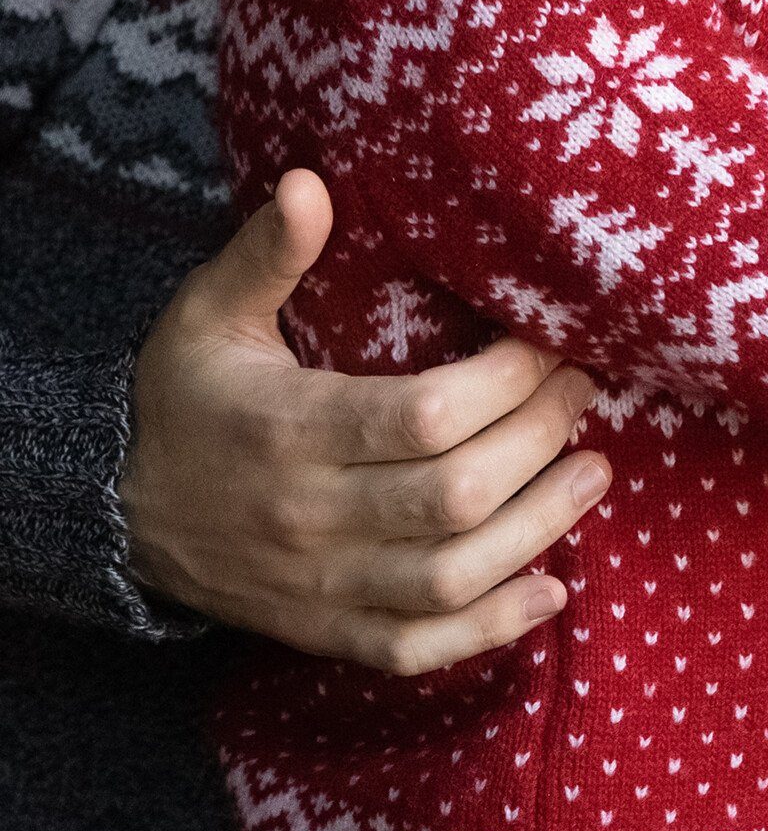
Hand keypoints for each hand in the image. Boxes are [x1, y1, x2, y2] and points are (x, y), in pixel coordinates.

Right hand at [120, 168, 612, 674]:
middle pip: (455, 496)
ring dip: (538, 528)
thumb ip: (267, 253)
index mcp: (289, 431)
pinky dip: (489, 630)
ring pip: (450, 577)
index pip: (424, 417)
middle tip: (584, 390)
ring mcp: (318, 586)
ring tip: (594, 472)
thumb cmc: (183, 395)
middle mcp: (308, 517)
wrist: (110, 509)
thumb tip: (309, 181)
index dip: (506, 382)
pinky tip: (550, 592)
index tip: (549, 343)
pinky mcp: (324, 633)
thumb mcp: (208, 313)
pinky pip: (415, 650)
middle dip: (540, 439)